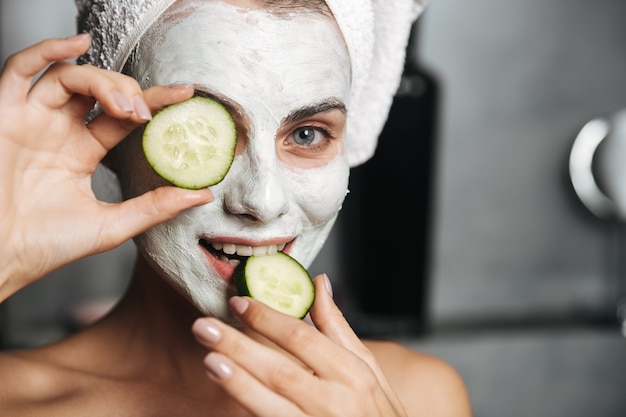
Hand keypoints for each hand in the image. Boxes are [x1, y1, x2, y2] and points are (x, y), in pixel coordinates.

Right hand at [0, 35, 212, 299]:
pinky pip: (19, 70)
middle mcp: (58, 130)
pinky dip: (46, 50)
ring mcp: (31, 120)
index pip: (123, 116)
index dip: (154, 101)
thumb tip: (203, 193)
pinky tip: (76, 44)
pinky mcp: (4, 115)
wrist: (2, 259)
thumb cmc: (48, 247)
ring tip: (124, 104)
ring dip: (101, 81)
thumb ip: (156, 206)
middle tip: (145, 113)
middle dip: (128, 93)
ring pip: (68, 76)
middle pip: (99, 90)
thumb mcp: (112, 224)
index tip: (185, 94)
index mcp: (82, 151)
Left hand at [192, 274, 407, 416]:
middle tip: (205, 327)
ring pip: (273, 403)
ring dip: (238, 382)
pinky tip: (229, 393)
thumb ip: (337, 326)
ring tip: (209, 361)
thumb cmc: (377, 411)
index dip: (267, 319)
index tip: (237, 304)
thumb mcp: (367, 366)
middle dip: (240, 347)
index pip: (302, 338)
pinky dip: (250, 408)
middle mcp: (335, 401)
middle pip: (280, 369)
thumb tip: (319, 283)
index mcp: (352, 373)